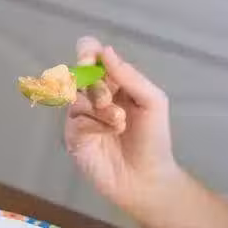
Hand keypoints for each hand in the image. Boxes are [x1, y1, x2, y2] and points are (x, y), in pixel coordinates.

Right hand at [65, 36, 175, 208]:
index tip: (90, 59)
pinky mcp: (73, 135)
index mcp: (112, 80)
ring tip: (119, 123)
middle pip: (78, 73)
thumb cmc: (153, 138)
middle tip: (108, 100)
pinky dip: (95, 123)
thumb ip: (129, 75)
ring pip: (76, 96)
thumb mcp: (152, 101)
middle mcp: (92, 93)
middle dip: (94, 85)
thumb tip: (104, 50)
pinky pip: (76, 119)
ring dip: (99, 107)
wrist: (147, 177)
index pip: (90, 53)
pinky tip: (111, 133)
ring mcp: (80, 114)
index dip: (86, 51)